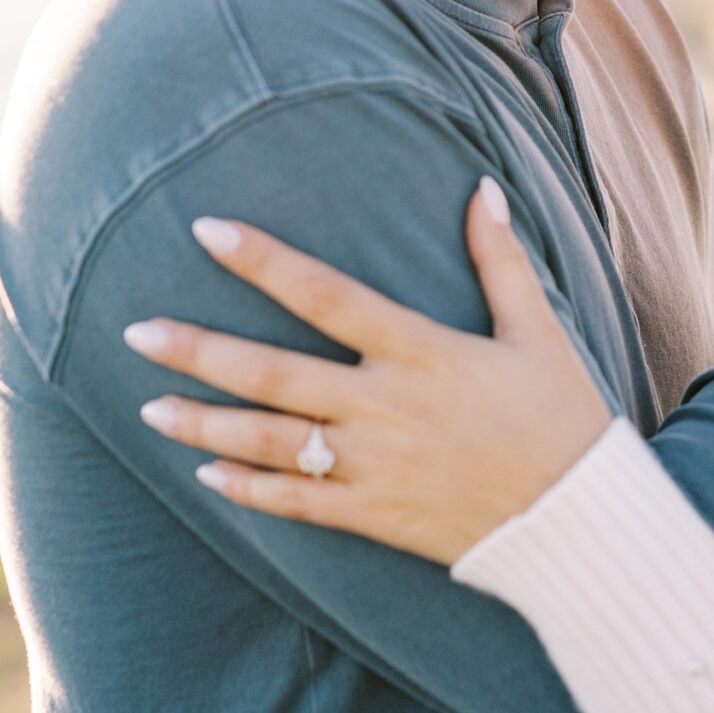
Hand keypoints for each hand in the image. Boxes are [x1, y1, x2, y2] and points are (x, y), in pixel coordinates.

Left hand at [125, 181, 610, 561]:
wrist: (578, 524)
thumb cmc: (562, 418)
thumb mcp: (538, 332)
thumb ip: (502, 261)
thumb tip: (481, 189)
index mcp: (423, 354)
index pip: (327, 296)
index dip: (265, 262)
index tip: (207, 231)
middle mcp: (386, 410)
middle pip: (274, 375)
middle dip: (200, 352)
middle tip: (135, 332)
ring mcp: (374, 468)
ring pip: (268, 443)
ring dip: (203, 424)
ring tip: (149, 407)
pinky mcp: (374, 516)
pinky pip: (295, 503)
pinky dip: (246, 489)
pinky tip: (205, 473)